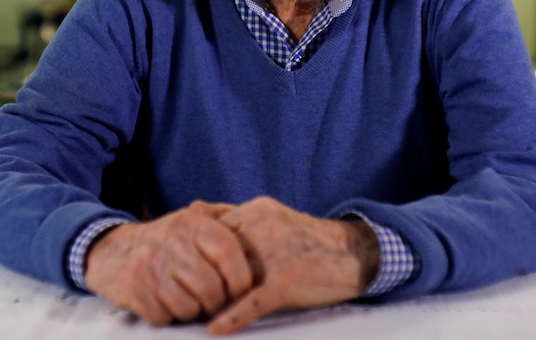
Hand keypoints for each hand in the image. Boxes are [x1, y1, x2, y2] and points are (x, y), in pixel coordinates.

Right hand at [83, 201, 252, 326]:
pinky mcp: (133, 287)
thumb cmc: (164, 243)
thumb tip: (257, 254)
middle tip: (214, 305)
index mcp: (191, 223)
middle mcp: (171, 240)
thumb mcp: (190, 226)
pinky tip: (163, 302)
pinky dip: (167, 316)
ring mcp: (150, 264)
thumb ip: (222, 232)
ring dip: (191, 312)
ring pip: (188, 306)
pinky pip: (163, 316)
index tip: (242, 293)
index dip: (240, 279)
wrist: (111, 249)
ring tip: (186, 301)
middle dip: (216, 304)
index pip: (228, 251)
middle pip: (210, 287)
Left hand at [202, 196, 379, 335]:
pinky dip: (232, 317)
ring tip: (199, 313)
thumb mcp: (267, 214)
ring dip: (215, 299)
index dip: (197, 253)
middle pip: (218, 257)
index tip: (185, 268)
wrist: (351, 253)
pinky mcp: (286, 281)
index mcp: (255, 211)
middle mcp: (262, 229)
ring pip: (232, 281)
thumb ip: (228, 211)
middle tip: (188, 295)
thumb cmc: (305, 238)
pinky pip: (253, 302)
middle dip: (203, 278)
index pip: (212, 232)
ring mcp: (273, 256)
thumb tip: (191, 207)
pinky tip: (216, 328)